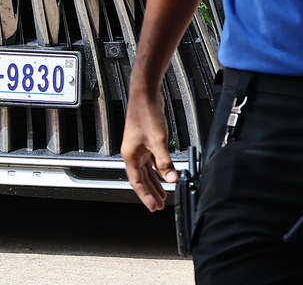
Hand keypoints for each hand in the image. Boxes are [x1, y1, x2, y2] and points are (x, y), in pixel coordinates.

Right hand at [122, 88, 177, 210]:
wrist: (145, 96)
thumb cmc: (145, 114)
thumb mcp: (158, 141)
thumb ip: (165, 162)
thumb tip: (171, 178)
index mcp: (131, 155)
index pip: (137, 182)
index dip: (145, 196)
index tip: (153, 206)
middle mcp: (133, 153)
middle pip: (142, 179)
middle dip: (150, 193)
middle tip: (158, 205)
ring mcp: (140, 147)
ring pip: (147, 171)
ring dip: (154, 183)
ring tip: (162, 195)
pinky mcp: (147, 141)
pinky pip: (152, 161)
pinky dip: (158, 170)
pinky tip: (164, 175)